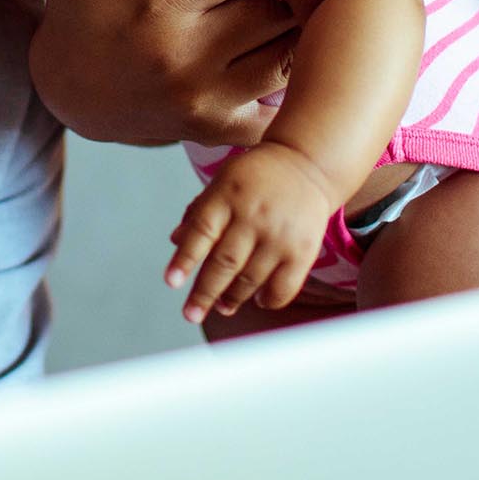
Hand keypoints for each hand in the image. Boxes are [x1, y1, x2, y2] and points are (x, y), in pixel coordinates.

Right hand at [28, 0, 296, 147]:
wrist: (72, 97)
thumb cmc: (81, 12)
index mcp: (157, 1)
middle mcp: (187, 54)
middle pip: (277, 8)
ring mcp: (207, 97)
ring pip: (291, 55)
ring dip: (303, 27)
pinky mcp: (220, 127)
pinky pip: (283, 103)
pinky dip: (298, 78)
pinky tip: (294, 48)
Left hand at [166, 143, 340, 323]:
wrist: (307, 165)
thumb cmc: (257, 177)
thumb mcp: (222, 181)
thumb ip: (200, 211)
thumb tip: (175, 242)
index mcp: (227, 195)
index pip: (201, 231)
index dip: (184, 259)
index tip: (171, 282)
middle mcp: (254, 215)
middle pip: (224, 262)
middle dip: (204, 293)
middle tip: (190, 314)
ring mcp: (280, 234)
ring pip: (250, 279)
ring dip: (233, 298)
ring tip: (222, 307)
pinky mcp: (303, 250)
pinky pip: (283, 287)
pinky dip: (267, 299)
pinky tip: (257, 299)